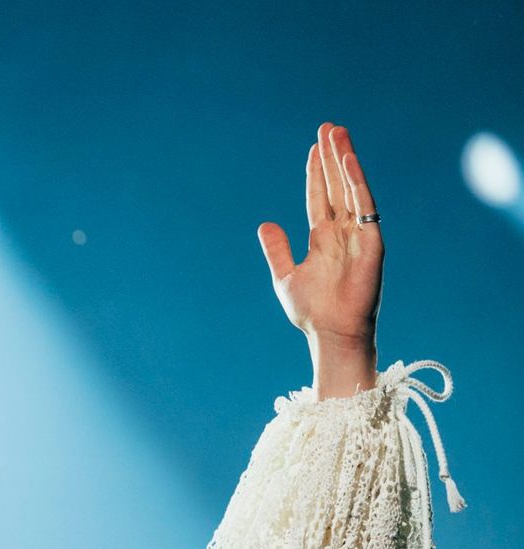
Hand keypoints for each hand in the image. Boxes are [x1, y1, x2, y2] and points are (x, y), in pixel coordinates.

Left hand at [257, 122, 382, 395]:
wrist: (330, 333)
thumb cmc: (312, 311)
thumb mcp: (286, 275)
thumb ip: (277, 249)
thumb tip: (265, 223)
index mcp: (323, 238)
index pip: (319, 196)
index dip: (316, 172)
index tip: (313, 147)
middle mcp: (343, 232)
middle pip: (336, 185)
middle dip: (332, 156)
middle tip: (328, 126)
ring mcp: (358, 234)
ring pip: (351, 189)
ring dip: (344, 160)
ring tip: (338, 132)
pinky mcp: (371, 242)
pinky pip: (364, 207)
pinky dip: (357, 184)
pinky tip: (348, 162)